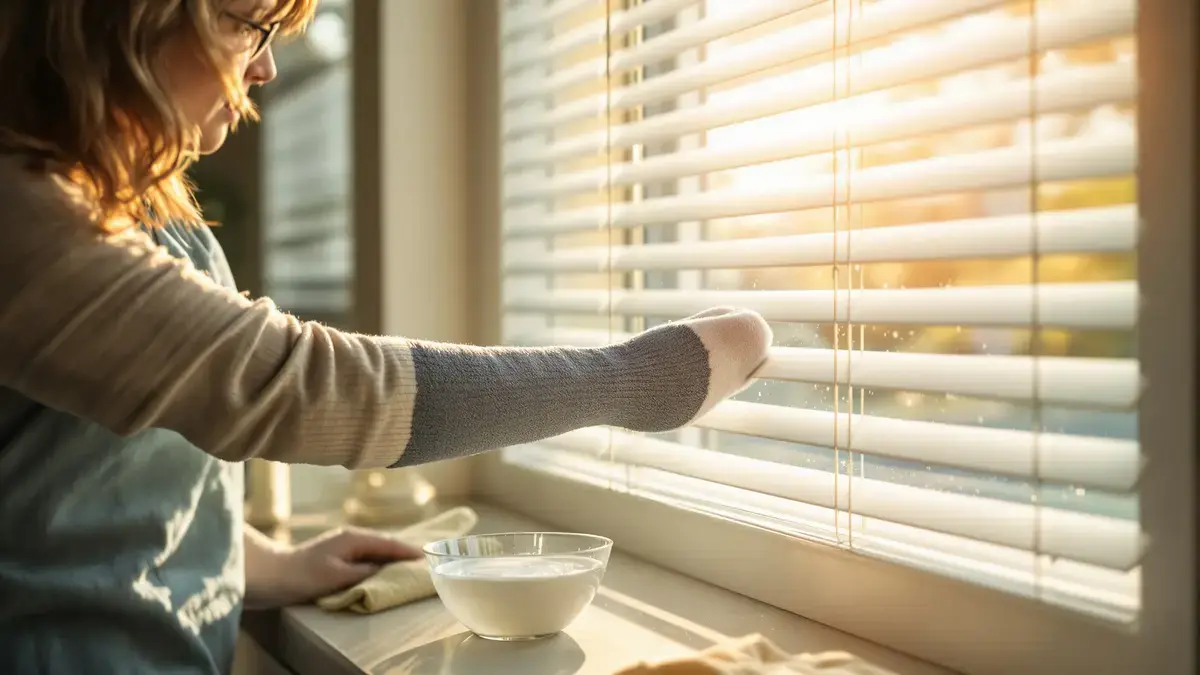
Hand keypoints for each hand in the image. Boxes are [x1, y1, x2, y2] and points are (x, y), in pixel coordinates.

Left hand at [244, 526, 420, 607]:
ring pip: (374, 549)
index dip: (407, 551)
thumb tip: (384, 569)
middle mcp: (350, 538)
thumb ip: (364, 571)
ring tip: (408, 564)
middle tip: (423, 559)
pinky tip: (381, 568)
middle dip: (403, 551)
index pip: (388, 543)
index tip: (426, 556)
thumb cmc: (303, 575)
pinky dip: (378, 561)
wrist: (271, 574)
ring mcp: (342, 546)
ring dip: (391, 556)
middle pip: (384, 543)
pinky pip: (365, 556)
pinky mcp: (335, 556)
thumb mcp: (338, 575)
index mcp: (354, 538)